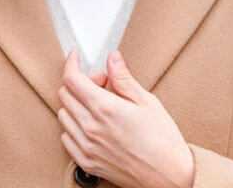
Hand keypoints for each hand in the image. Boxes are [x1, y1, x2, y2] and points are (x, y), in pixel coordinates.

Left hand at [57, 50, 194, 187]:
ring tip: (99, 104)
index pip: (73, 79)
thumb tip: (112, 58)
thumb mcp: (147, 102)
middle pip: (65, 95)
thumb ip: (124, 78)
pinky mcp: (86, 162)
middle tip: (102, 82)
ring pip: (63, 115)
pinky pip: (66, 138)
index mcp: (106, 109)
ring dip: (75, 104)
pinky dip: (74, 126)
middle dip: (79, 81)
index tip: (76, 57)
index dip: (72, 63)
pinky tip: (93, 124)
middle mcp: (91, 128)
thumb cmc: (163, 140)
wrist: (169, 176)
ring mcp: (86, 147)